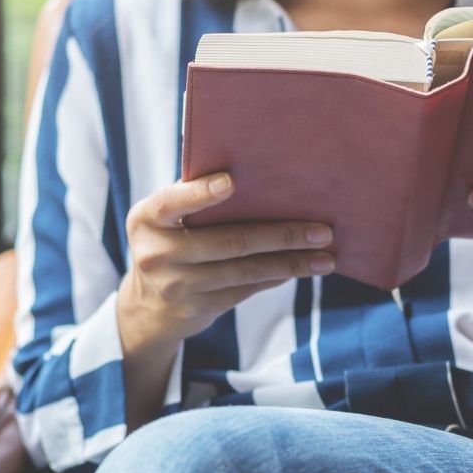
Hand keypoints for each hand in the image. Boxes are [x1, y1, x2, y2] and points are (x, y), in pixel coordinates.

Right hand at [117, 172, 336, 352]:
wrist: (150, 308)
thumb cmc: (169, 242)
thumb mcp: (165, 218)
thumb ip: (194, 195)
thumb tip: (252, 164)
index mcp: (146, 218)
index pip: (172, 201)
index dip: (201, 193)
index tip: (231, 181)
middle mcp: (157, 254)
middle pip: (228, 241)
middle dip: (281, 235)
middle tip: (322, 230)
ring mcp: (178, 286)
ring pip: (244, 270)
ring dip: (290, 263)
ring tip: (325, 257)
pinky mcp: (199, 309)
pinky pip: (246, 290)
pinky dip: (277, 277)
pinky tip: (303, 268)